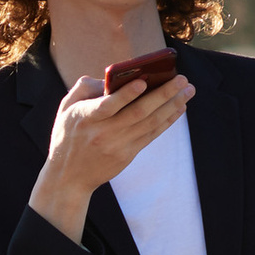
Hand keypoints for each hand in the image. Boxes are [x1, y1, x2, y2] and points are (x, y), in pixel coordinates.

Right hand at [28, 66, 190, 244]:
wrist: (68, 177)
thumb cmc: (67, 135)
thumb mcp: (66, 108)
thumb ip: (85, 88)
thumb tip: (113, 77)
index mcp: (85, 118)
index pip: (108, 105)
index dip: (126, 94)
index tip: (144, 81)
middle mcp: (103, 132)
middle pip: (138, 112)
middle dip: (162, 94)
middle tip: (182, 79)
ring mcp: (118, 145)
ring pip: (150, 123)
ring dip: (172, 105)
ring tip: (188, 90)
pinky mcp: (128, 154)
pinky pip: (152, 135)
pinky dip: (168, 120)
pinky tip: (180, 108)